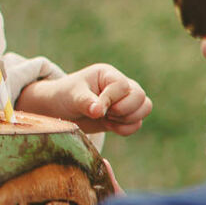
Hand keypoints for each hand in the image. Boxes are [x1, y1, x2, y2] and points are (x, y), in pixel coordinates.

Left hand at [19, 64, 151, 134]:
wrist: (61, 110)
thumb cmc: (65, 96)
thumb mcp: (72, 96)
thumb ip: (86, 102)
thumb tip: (98, 111)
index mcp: (108, 75)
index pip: (123, 86)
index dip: (111, 100)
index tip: (95, 110)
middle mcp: (121, 85)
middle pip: (141, 97)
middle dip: (123, 111)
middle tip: (105, 114)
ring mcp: (125, 100)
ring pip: (144, 108)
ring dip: (127, 120)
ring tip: (106, 119)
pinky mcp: (124, 116)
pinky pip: (137, 124)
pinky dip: (125, 129)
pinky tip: (108, 125)